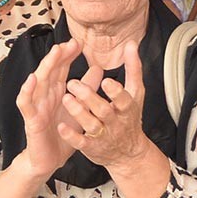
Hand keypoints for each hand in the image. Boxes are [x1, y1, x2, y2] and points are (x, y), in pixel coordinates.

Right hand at [15, 39, 81, 178]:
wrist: (49, 160)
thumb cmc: (62, 133)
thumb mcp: (79, 109)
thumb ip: (87, 89)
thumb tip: (99, 68)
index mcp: (56, 92)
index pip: (61, 69)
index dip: (68, 56)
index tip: (78, 43)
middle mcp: (45, 96)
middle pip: (50, 71)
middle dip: (59, 56)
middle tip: (69, 43)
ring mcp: (37, 107)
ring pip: (38, 82)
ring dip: (46, 66)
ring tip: (55, 52)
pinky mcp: (30, 120)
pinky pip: (26, 103)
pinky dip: (27, 91)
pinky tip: (32, 79)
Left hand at [57, 39, 150, 167]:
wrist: (128, 153)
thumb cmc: (129, 117)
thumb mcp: (136, 93)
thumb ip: (133, 69)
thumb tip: (131, 44)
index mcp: (127, 108)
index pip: (124, 99)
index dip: (115, 91)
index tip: (105, 81)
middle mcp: (116, 122)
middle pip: (104, 110)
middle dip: (89, 97)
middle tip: (73, 83)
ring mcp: (103, 135)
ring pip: (91, 125)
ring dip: (78, 112)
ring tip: (66, 98)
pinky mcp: (91, 147)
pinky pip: (81, 143)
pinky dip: (71, 135)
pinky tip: (61, 126)